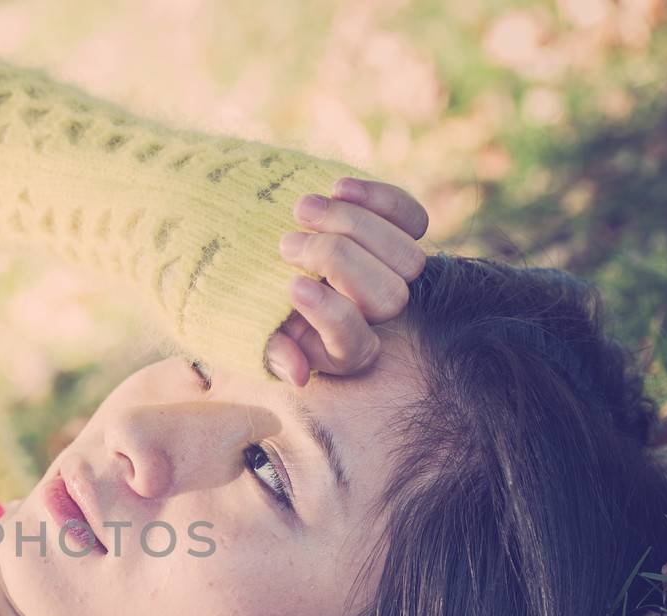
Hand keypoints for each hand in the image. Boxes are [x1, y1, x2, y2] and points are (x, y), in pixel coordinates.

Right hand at [269, 178, 429, 385]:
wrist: (260, 255)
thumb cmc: (253, 300)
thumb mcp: (251, 328)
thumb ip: (272, 350)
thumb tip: (298, 375)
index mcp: (344, 351)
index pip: (353, 342)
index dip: (329, 315)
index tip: (291, 286)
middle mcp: (377, 317)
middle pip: (388, 297)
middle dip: (337, 262)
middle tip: (285, 242)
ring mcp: (395, 274)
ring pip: (406, 257)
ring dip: (355, 226)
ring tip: (301, 208)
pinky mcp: (402, 235)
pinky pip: (414, 220)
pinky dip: (381, 200)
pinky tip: (337, 188)